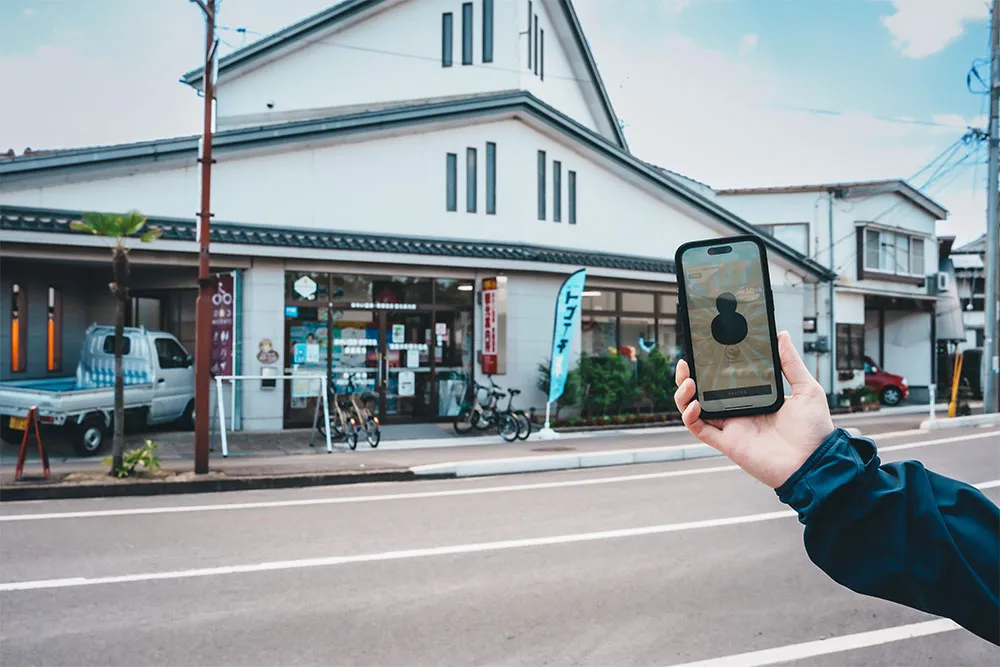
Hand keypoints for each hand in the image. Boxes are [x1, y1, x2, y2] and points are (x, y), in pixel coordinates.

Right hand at [673, 331, 834, 487]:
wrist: (815, 462)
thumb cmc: (814, 430)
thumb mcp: (807, 389)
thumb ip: (791, 363)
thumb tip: (781, 335)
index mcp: (754, 397)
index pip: (724, 379)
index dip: (710, 366)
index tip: (704, 349)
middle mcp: (738, 411)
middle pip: (703, 392)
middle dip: (689, 376)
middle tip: (686, 361)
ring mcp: (731, 427)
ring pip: (694, 409)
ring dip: (684, 394)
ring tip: (688, 379)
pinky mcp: (727, 442)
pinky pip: (699, 428)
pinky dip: (690, 416)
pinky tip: (695, 403)